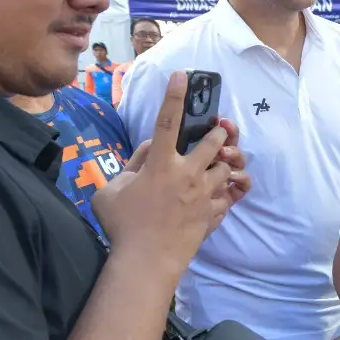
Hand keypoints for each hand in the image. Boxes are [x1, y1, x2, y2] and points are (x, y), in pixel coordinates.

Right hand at [94, 71, 243, 271]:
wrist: (146, 263)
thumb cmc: (122, 225)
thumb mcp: (112, 190)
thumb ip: (132, 164)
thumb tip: (149, 149)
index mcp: (160, 165)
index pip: (167, 121)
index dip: (174, 96)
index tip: (182, 76)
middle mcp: (187, 175)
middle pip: (215, 142)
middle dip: (219, 134)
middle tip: (216, 133)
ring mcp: (203, 195)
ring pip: (226, 170)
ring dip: (222, 166)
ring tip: (215, 170)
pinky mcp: (212, 215)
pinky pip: (226, 199)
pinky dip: (223, 196)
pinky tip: (213, 200)